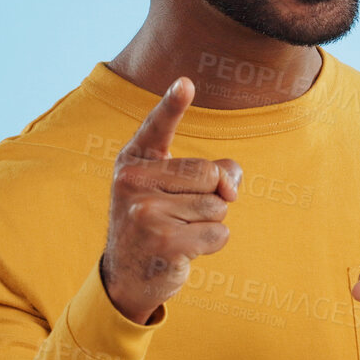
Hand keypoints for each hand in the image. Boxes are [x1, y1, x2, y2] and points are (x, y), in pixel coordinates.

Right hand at [100, 77, 241, 324]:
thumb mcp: (173, 190)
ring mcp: (146, 212)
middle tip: (184, 214)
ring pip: (218, 204)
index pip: (157, 126)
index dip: (172, 104)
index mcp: (133, 161)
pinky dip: (212, 244)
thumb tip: (232, 184)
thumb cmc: (158, 223)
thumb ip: (210, 173)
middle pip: (209, 173)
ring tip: (181, 231)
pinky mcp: (164, 241)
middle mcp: (133, 181)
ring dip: (211, 222)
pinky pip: (219, 233)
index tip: (186, 83)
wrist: (127, 276)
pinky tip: (185, 249)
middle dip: (212, 195)